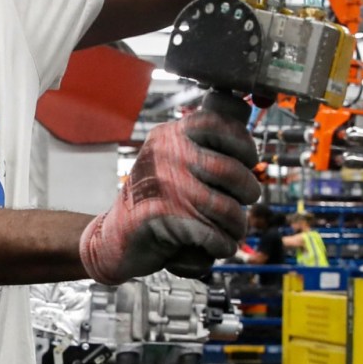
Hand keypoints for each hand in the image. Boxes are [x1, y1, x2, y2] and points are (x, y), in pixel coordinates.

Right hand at [80, 96, 263, 283]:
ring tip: (229, 232)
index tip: (248, 161)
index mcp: (170, 136)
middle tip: (242, 204)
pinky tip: (213, 247)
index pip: (220, 123)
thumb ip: (203, 144)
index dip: (244, 145)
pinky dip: (221, 246)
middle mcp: (165, 154)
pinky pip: (213, 235)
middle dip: (247, 192)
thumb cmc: (155, 202)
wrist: (114, 240)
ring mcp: (163, 184)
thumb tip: (244, 116)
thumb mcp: (173, 163)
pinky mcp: (163, 216)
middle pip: (231, 170)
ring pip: (227, 208)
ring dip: (236, 227)